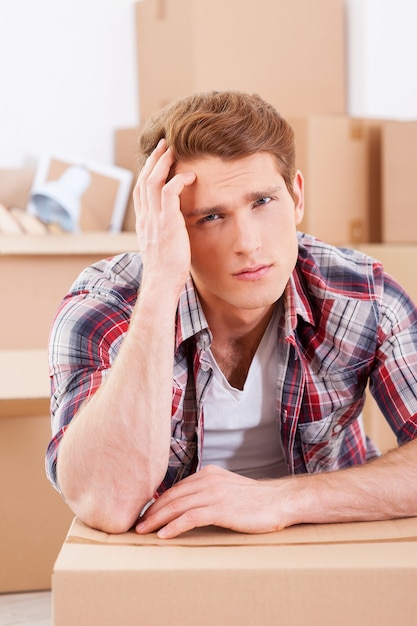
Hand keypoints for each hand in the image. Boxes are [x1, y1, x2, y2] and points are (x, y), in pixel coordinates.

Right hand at [133, 139, 195, 289]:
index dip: (147, 172)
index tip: (156, 160)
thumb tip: (173, 231)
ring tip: (173, 150)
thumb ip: (164, 234)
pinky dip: (178, 180)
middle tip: (164, 145)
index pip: (140, 191)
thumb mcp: (161, 248)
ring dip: (163, 163)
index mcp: (143, 223)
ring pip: (153, 181)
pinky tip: (189, 175)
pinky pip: (169, 193)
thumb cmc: (166, 271)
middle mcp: (145, 218)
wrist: (161, 283)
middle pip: (144, 180)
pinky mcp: (167, 223)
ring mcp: (154, 220)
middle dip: (153, 160)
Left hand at [135, 465, 289, 538]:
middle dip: (151, 511)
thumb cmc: (255, 500)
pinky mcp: (221, 508)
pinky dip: (174, 526)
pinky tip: (164, 535)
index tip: (145, 514)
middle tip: (137, 525)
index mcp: (208, 474)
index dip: (157, 502)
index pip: (176, 488)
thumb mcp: (227, 490)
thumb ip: (207, 493)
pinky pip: (190, 517)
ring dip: (157, 519)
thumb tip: (187, 506)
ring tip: (143, 531)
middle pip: (172, 496)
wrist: (280, 501)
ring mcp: (214, 493)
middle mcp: (208, 480)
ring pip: (177, 506)